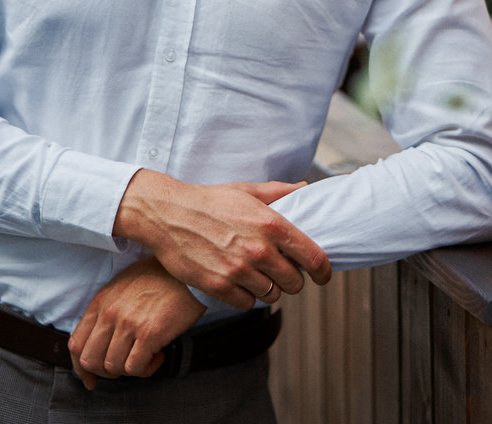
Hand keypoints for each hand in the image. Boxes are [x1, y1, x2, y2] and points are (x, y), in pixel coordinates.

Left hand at [68, 256, 204, 389]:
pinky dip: (146, 369)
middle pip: (91, 361)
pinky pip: (135, 368)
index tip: (91, 379)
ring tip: (148, 356)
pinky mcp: (150, 333)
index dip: (81, 368)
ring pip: (113, 367)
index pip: (76, 344)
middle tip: (125, 366)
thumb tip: (101, 338)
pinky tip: (159, 355)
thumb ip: (108, 308)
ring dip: (130, 370)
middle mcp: (110, 313)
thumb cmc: (161, 276)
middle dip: (107, 372)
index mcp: (101, 301)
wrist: (188, 271)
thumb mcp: (124, 285)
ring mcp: (128, 323)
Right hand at [113, 170, 330, 310]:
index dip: (323, 271)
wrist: (168, 214)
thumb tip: (305, 187)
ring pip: (272, 295)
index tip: (323, 276)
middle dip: (291, 280)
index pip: (313, 258)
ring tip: (257, 276)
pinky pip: (246, 304)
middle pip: (294, 283)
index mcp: (272, 224)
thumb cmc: (209, 201)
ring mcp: (238, 270)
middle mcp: (259, 249)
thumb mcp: (248, 190)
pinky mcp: (218, 285)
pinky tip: (238, 283)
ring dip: (268, 289)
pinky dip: (245, 297)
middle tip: (281, 273)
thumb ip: (281, 192)